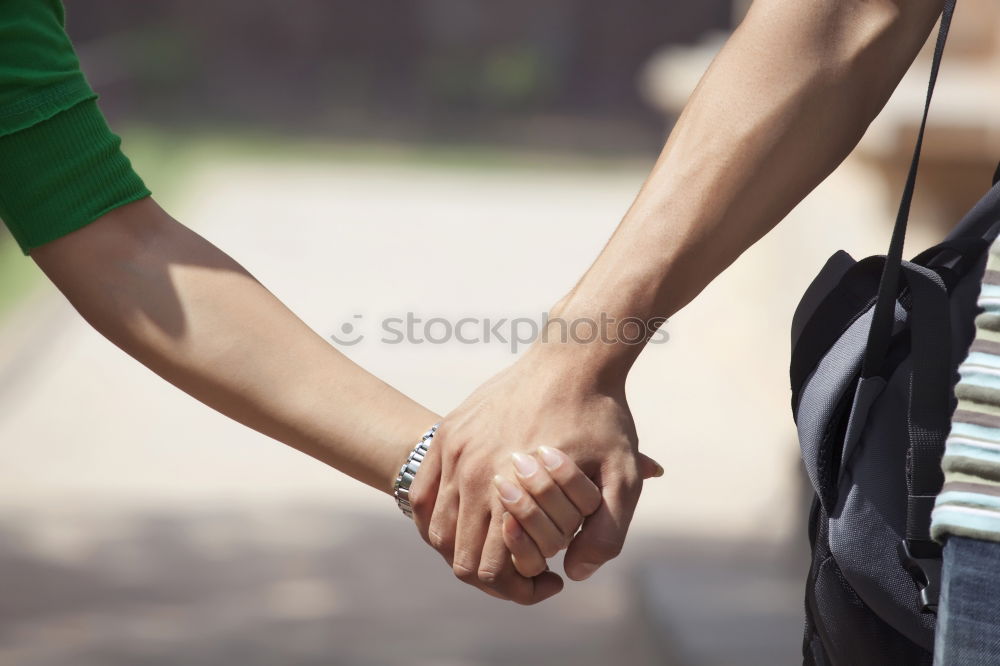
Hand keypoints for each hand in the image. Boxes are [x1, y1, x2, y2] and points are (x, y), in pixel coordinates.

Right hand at [407, 343, 657, 603]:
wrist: (572, 357)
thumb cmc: (600, 418)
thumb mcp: (622, 477)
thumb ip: (606, 533)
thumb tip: (572, 575)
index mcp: (508, 487)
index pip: (488, 569)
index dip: (517, 588)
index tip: (547, 581)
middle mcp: (470, 471)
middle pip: (458, 554)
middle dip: (489, 574)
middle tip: (526, 570)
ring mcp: (453, 450)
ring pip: (437, 528)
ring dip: (462, 546)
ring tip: (502, 544)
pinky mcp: (447, 433)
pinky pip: (424, 493)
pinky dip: (440, 517)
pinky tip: (472, 520)